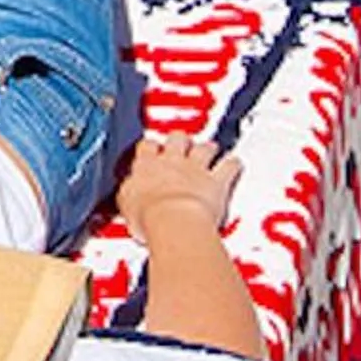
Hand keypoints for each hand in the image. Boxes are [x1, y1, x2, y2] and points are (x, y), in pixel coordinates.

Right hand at [116, 134, 239, 241]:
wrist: (174, 222)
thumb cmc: (151, 217)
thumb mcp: (126, 206)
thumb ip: (129, 195)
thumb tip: (125, 198)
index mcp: (146, 166)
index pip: (146, 147)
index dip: (150, 146)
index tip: (151, 148)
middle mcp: (172, 162)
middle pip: (176, 139)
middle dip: (179, 139)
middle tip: (180, 141)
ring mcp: (196, 169)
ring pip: (203, 148)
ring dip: (207, 147)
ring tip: (210, 146)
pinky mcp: (217, 181)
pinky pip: (229, 166)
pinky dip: (233, 163)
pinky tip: (235, 161)